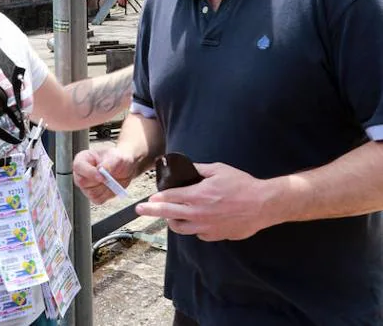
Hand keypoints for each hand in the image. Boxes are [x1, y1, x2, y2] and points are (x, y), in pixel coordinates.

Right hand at [73, 146, 136, 204]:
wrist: (123, 167)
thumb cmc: (117, 158)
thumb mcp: (116, 157)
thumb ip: (109, 163)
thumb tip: (103, 170)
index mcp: (83, 159)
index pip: (78, 166)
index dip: (89, 172)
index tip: (102, 176)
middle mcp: (81, 173)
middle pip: (82, 182)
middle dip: (99, 182)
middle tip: (110, 178)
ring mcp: (86, 186)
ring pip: (92, 193)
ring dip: (105, 188)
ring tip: (112, 180)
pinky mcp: (92, 195)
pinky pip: (98, 200)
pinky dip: (107, 195)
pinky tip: (111, 187)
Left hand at [135, 162, 270, 240]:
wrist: (263, 205)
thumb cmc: (241, 184)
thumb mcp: (218, 170)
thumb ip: (199, 169)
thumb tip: (187, 168)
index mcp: (198, 195)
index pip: (170, 197)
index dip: (157, 197)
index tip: (149, 198)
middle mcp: (198, 213)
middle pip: (168, 213)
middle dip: (151, 211)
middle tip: (140, 210)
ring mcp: (206, 227)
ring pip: (180, 228)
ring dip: (171, 221)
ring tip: (167, 215)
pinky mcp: (215, 236)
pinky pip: (197, 233)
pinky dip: (192, 226)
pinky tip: (194, 219)